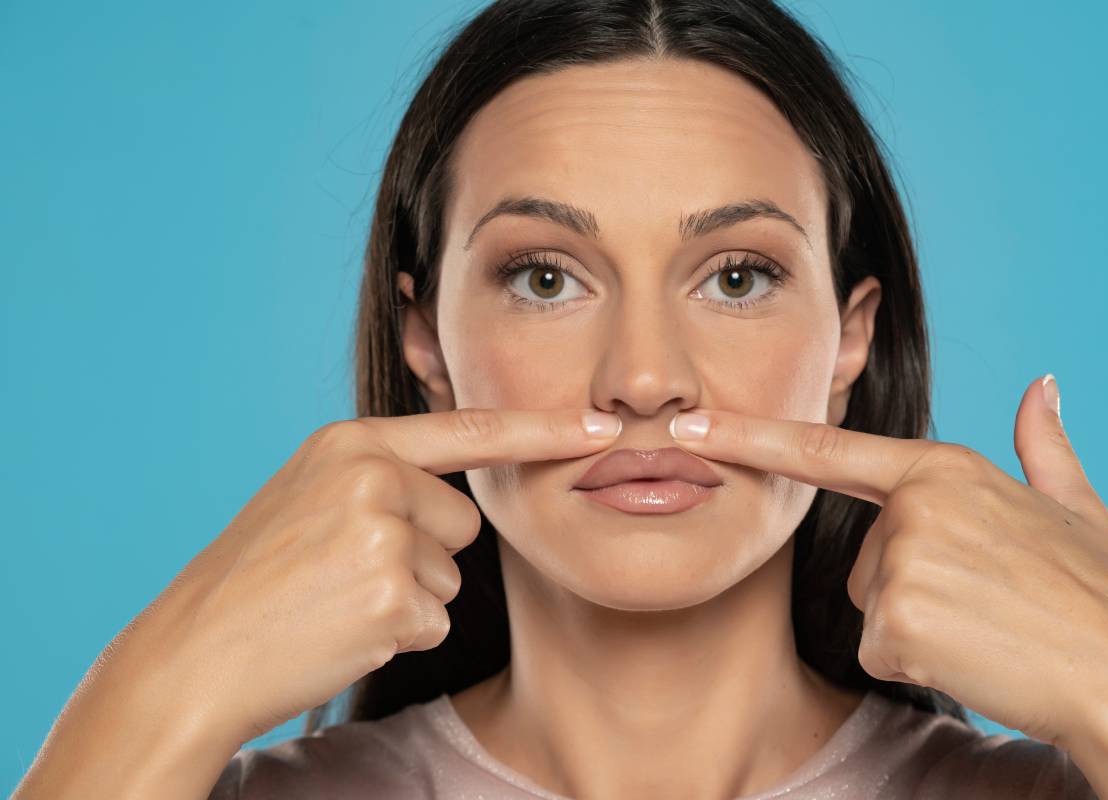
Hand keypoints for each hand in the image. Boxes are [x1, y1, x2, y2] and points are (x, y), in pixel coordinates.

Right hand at [112, 407, 622, 745]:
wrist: (195, 652)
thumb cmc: (257, 579)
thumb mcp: (309, 496)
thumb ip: (381, 476)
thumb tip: (459, 493)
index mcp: (351, 443)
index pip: (467, 430)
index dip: (541, 430)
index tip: (601, 429)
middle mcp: (372, 476)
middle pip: (461, 519)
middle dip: (422, 553)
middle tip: (346, 572)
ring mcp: (382, 534)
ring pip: (450, 574)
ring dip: (408, 597)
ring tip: (336, 600)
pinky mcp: (392, 596)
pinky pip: (436, 619)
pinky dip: (398, 634)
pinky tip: (342, 629)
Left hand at [668, 374, 1107, 747]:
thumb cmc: (1096, 594)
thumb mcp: (1073, 506)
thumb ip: (1042, 444)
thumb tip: (1042, 384)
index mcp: (945, 470)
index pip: (826, 450)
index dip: (751, 438)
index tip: (690, 429)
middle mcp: (916, 506)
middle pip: (861, 556)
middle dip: (905, 586)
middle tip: (980, 600)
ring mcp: (904, 562)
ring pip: (868, 603)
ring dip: (914, 624)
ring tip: (981, 625)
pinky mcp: (897, 622)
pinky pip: (878, 647)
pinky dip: (916, 660)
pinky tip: (968, 653)